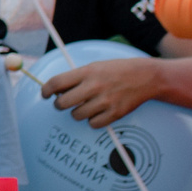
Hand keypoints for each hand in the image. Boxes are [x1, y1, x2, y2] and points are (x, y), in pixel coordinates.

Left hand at [42, 57, 165, 126]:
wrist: (146, 76)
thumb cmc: (116, 70)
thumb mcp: (94, 67)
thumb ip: (75, 77)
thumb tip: (55, 90)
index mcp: (87, 72)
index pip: (56, 83)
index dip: (46, 90)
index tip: (45, 94)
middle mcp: (94, 87)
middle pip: (62, 103)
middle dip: (58, 104)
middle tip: (62, 103)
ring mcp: (105, 101)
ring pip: (76, 115)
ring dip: (77, 112)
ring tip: (84, 106)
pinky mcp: (115, 113)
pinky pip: (93, 124)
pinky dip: (92, 120)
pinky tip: (97, 112)